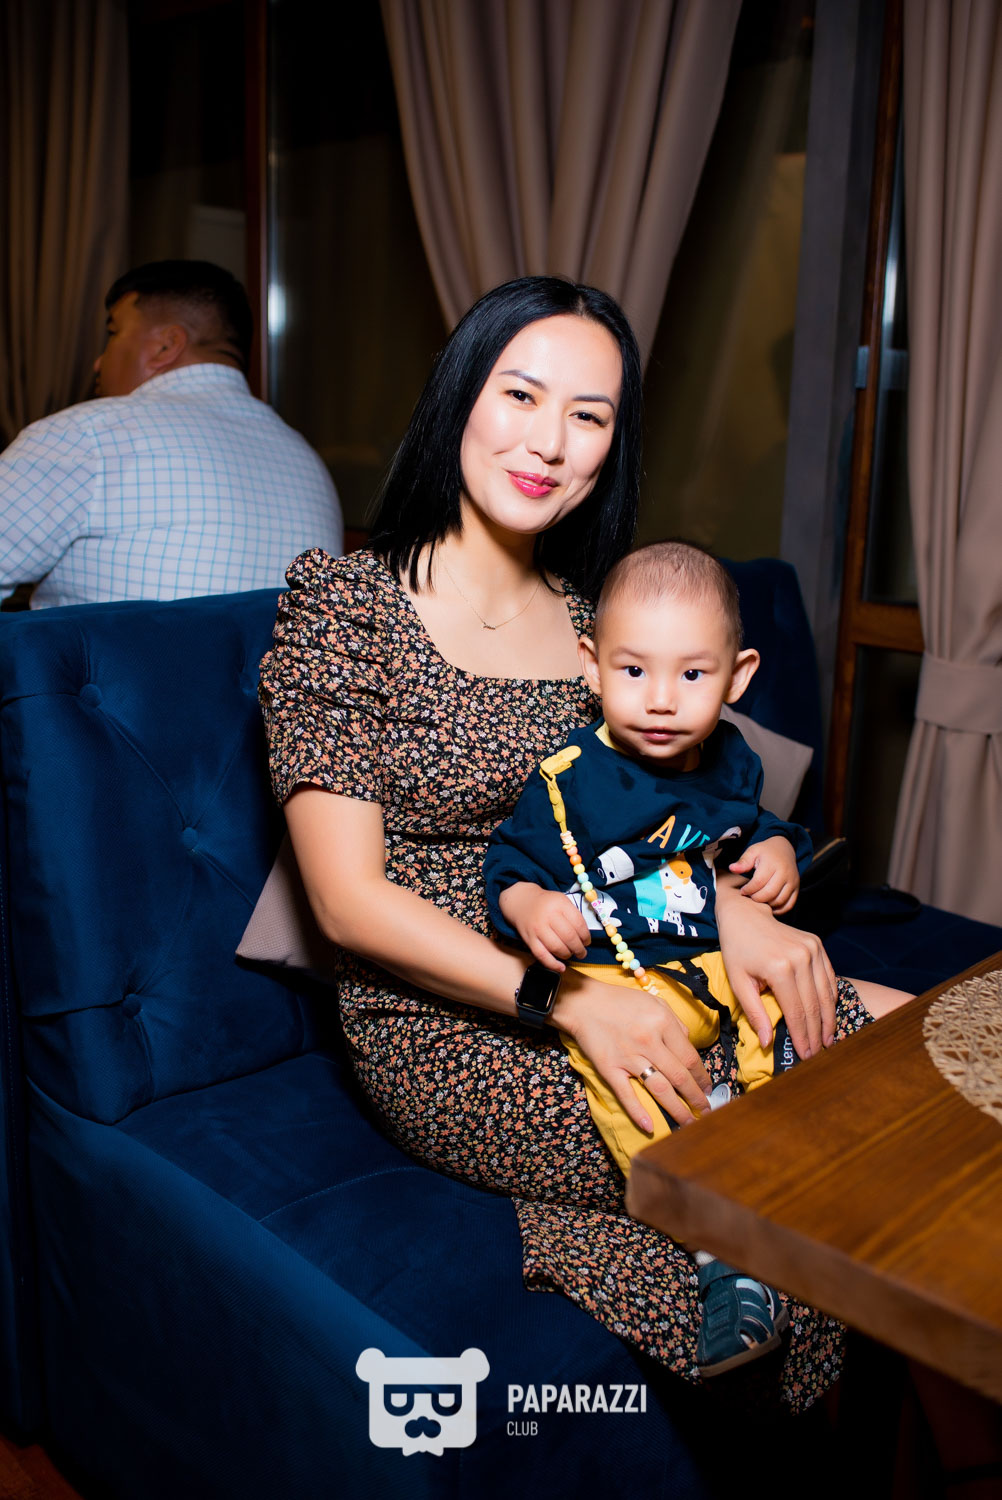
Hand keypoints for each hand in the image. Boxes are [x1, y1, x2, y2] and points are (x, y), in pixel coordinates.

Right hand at [499, 882, 590, 972]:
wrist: (522, 902)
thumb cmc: (545, 903)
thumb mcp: (561, 900)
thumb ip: (573, 915)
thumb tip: (584, 937)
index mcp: (559, 904)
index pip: (579, 924)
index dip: (586, 936)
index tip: (587, 941)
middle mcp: (548, 916)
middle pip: (569, 937)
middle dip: (579, 948)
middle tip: (582, 952)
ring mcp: (538, 929)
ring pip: (557, 948)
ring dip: (568, 955)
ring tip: (571, 954)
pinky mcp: (530, 940)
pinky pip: (542, 955)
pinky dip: (553, 964)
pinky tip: (561, 967)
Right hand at [553, 969, 711, 1130]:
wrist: (583, 1003)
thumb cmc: (620, 1001)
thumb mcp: (654, 1002)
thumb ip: (675, 1024)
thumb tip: (689, 1045)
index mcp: (662, 1023)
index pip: (690, 1057)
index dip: (702, 1076)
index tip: (708, 1088)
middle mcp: (648, 1041)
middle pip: (679, 1076)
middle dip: (696, 1097)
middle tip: (706, 1111)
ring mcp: (628, 1057)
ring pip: (659, 1088)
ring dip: (677, 1109)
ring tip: (690, 1122)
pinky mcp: (610, 1068)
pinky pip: (626, 1094)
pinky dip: (638, 1111)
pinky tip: (649, 1126)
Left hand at [715, 875, 836, 1059]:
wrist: (746, 914)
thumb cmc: (737, 949)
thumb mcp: (738, 981)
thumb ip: (754, 1012)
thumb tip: (766, 1042)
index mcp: (780, 968)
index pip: (796, 1012)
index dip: (802, 1037)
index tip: (806, 1056)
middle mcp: (801, 958)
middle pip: (814, 1005)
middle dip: (817, 1033)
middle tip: (819, 1054)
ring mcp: (813, 949)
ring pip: (826, 993)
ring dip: (828, 1019)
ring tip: (828, 1040)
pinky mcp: (817, 945)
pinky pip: (829, 977)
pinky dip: (831, 998)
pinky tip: (829, 1015)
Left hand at [729, 835, 799, 913]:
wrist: (785, 849)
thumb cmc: (765, 852)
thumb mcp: (753, 851)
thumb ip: (743, 862)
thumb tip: (732, 868)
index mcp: (773, 864)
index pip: (758, 882)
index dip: (748, 890)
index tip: (743, 891)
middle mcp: (785, 873)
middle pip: (769, 893)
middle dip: (756, 898)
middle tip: (750, 896)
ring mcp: (793, 882)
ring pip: (779, 901)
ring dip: (766, 904)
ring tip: (758, 899)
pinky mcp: (796, 888)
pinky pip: (789, 905)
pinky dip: (778, 909)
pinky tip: (769, 905)